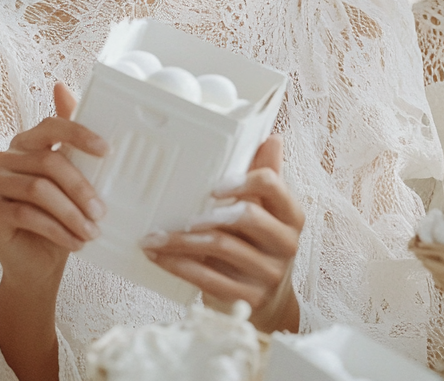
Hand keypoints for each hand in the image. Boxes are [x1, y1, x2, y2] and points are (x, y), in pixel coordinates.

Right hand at [0, 83, 108, 380]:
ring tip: (92, 232)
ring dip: (72, 213)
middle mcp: (4, 158)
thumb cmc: (58, 220)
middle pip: (48, 161)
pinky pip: (27, 214)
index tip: (107, 150)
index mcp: (25, 144)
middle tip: (102, 212)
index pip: (50, 126)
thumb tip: (63, 87)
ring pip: (38, 190)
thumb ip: (71, 143)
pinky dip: (57, 229)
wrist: (37, 266)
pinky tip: (75, 242)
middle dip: (81, 188)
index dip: (78, 133)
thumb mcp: (72, 182)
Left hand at [142, 135, 303, 333]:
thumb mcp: (267, 214)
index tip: (214, 186)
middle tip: (179, 215)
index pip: (272, 185)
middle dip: (208, 214)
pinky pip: (207, 278)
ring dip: (180, 241)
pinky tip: (158, 257)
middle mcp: (286, 243)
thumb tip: (272, 138)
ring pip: (221, 248)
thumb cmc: (260, 248)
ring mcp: (269, 273)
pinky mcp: (249, 298)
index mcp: (291, 215)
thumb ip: (267, 178)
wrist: (269, 305)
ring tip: (152, 236)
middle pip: (247, 217)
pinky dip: (178, 265)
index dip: (243, 181)